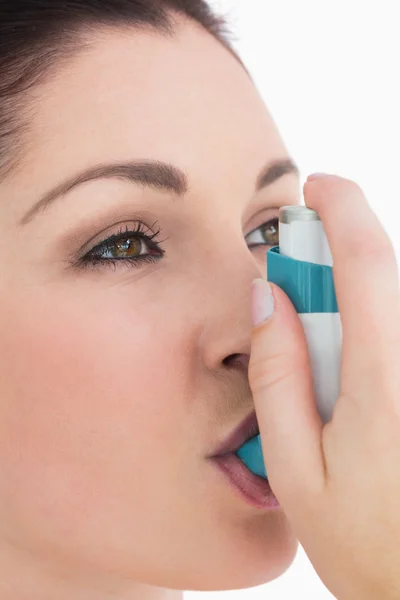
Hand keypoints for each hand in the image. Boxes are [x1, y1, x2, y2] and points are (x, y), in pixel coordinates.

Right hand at [248, 175, 399, 599]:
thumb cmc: (369, 544)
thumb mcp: (297, 469)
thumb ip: (278, 378)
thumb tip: (268, 301)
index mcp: (383, 380)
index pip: (368, 261)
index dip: (341, 208)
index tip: (315, 186)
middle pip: (382, 274)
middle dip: (335, 258)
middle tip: (293, 289)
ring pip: (390, 304)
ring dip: (351, 298)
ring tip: (317, 352)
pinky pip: (394, 333)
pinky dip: (369, 328)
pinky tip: (347, 374)